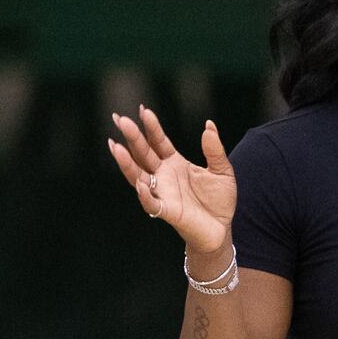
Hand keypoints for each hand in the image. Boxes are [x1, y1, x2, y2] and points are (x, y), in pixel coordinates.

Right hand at [107, 106, 234, 255]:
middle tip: (119, 119)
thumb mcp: (222, 170)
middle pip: (143, 154)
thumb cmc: (219, 199)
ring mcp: (162, 193)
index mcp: (174, 163)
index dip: (151, 127)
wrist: (221, 228)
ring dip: (126, 162)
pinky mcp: (166, 211)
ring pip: (138, 176)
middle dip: (132, 137)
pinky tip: (139, 183)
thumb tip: (209, 125)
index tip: (143, 110)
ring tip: (115, 146)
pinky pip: (151, 203)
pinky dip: (144, 194)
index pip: (158, 142)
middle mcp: (163, 176)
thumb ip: (214, 149)